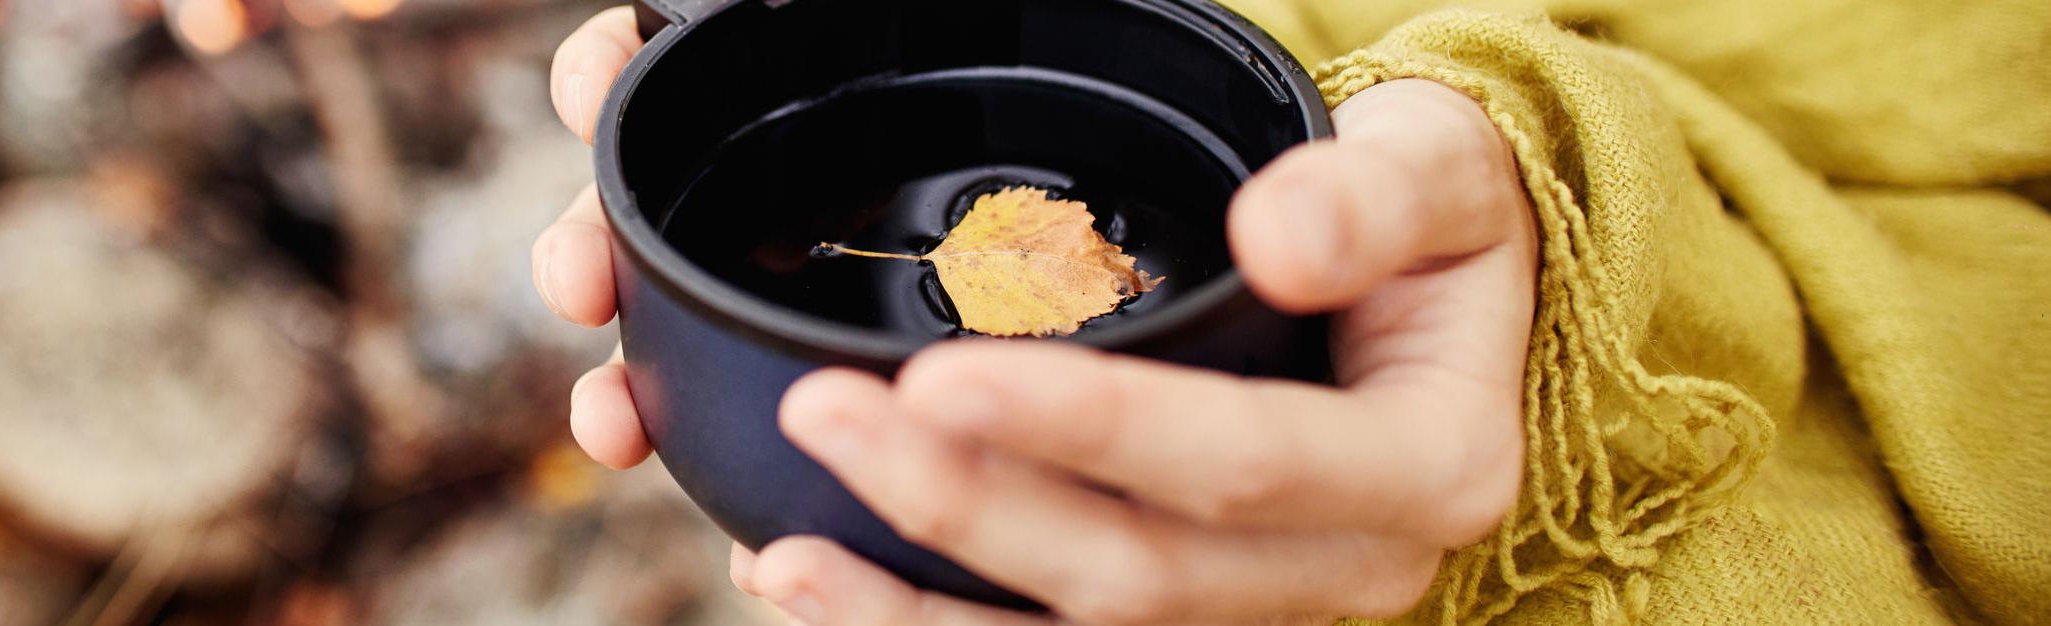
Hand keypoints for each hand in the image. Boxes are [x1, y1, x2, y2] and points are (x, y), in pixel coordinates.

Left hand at [538, 8, 1536, 624]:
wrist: (1445, 295)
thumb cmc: (1431, 223)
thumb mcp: (1435, 173)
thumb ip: (1373, 199)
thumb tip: (1280, 236)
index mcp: (1427, 464)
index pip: (1236, 463)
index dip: (1087, 429)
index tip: (941, 376)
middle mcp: (1348, 569)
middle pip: (1133, 576)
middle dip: (963, 508)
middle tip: (824, 416)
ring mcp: (1261, 609)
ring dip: (920, 613)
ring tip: (782, 560)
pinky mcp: (1190, 614)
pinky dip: (932, 625)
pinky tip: (820, 581)